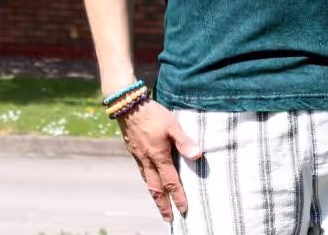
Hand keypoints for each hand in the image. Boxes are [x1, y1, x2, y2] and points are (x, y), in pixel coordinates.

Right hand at [117, 99, 202, 221]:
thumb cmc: (153, 114)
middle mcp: (148, 161)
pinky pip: (142, 173)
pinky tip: (151, 183)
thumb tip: (198, 155)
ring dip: (155, 197)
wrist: (129, 107)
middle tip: (169, 219)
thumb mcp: (172, 125)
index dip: (178, 197)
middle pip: (156, 189)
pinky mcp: (135, 152)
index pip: (171, 182)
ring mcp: (139, 158)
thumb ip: (184, 142)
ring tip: (161, 206)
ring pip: (148, 183)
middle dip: (163, 205)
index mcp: (159, 156)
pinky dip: (148, 183)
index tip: (184, 210)